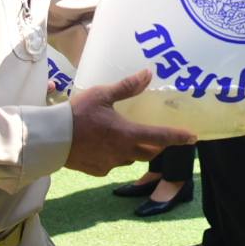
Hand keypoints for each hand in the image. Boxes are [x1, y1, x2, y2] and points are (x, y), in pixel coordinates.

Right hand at [65, 69, 195, 175]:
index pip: (161, 137)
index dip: (178, 137)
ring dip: (134, 150)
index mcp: (128, 134)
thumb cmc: (78, 113)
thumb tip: (148, 73)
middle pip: (149, 152)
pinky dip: (114, 155)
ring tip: (127, 138)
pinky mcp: (98, 171)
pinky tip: (104, 146)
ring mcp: (110, 164)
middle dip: (157, 146)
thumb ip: (127, 86)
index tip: (192, 137)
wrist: (51, 139)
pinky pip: (113, 164)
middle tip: (160, 137)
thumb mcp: (103, 94)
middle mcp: (123, 153)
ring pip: (130, 159)